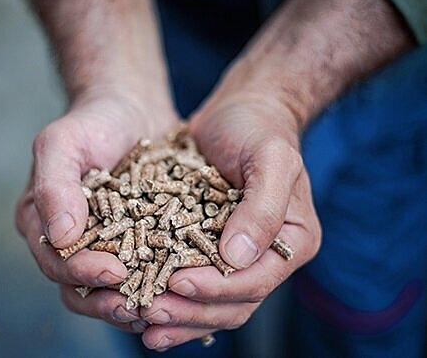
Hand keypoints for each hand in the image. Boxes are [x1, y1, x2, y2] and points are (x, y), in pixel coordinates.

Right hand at [16, 92, 178, 332]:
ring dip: (134, 303)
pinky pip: (144, 273)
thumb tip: (62, 235)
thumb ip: (54, 186)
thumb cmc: (93, 121)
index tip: (114, 272)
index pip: (55, 261)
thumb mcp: (63, 142)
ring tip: (162, 310)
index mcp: (43, 222)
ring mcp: (103, 245)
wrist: (131, 109)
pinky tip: (180, 292)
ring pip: (112, 289)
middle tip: (139, 306)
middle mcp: (70, 241)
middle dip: (108, 302)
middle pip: (80, 287)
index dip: (81, 272)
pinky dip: (157, 286)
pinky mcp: (136, 242)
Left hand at [138, 92, 321, 349]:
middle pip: (232, 304)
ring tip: (142, 321)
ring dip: (178, 317)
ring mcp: (239, 258)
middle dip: (192, 312)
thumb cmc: (258, 130)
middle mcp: (267, 257)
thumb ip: (262, 207)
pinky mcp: (210, 250)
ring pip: (211, 304)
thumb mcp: (270, 158)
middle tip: (151, 312)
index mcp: (292, 241)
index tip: (177, 282)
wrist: (239, 113)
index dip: (217, 288)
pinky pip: (192, 284)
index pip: (256, 281)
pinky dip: (171, 300)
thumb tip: (236, 257)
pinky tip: (142, 307)